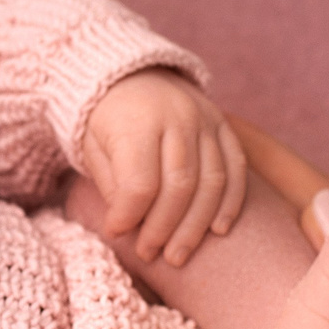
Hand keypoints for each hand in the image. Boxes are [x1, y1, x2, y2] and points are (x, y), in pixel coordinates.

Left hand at [77, 70, 247, 265]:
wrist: (127, 74)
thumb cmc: (105, 119)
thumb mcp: (93, 146)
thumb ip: (112, 185)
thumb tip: (129, 226)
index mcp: (138, 122)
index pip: (140, 182)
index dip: (129, 215)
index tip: (117, 232)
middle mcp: (177, 117)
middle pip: (180, 186)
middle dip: (165, 228)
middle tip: (150, 254)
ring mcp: (206, 120)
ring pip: (212, 181)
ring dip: (197, 225)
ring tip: (179, 255)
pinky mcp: (223, 125)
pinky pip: (236, 167)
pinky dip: (231, 202)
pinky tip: (218, 230)